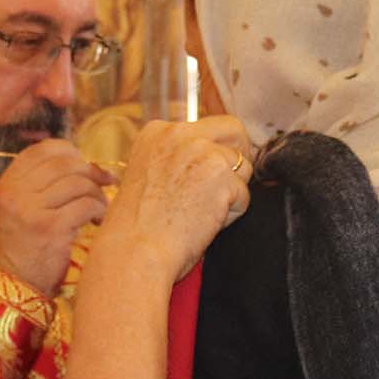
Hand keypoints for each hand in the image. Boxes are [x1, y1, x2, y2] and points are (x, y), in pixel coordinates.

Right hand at [0, 140, 115, 295]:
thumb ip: (42, 184)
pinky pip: (86, 205)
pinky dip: (99, 210)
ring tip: (101, 208)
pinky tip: (98, 221)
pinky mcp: (50, 228)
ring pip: (78, 183)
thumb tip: (89, 163)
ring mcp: (30, 210)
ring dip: (98, 193)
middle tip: (104, 183)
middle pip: (64, 163)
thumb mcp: (23, 209)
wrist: (19, 286)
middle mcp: (14, 194)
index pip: (41, 150)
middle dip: (90, 171)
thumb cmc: (29, 246)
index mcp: (6, 185)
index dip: (68, 151)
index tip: (84, 164)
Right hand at [100, 118, 252, 281]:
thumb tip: (212, 158)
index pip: (206, 127)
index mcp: (157, 132)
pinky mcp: (222, 177)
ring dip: (231, 192)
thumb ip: (177, 158)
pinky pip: (244, 196)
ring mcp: (203, 153)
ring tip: (201, 213)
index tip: (205, 174)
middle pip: (234, 130)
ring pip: (243, 166)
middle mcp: (180, 134)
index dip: (214, 150)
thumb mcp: (147, 174)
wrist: (134, 252)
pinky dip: (231, 215)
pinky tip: (204, 224)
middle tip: (227, 184)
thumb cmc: (136, 227)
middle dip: (238, 155)